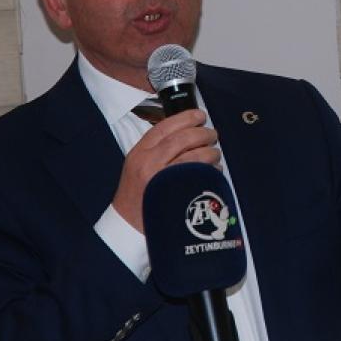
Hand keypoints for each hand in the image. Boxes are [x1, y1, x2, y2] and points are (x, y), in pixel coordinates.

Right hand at [112, 109, 219, 232]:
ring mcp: (161, 180)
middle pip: (183, 139)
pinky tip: (214, 170)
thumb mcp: (137, 164)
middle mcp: (148, 163)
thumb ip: (157, 148)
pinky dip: (211, 170)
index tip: (200, 115)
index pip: (165, 127)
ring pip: (194, 156)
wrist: (126, 225)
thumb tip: (187, 131)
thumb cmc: (136, 193)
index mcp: (139, 152)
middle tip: (212, 135)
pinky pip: (198, 177)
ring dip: (211, 152)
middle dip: (203, 133)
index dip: (186, 117)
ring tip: (215, 153)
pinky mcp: (173, 195)